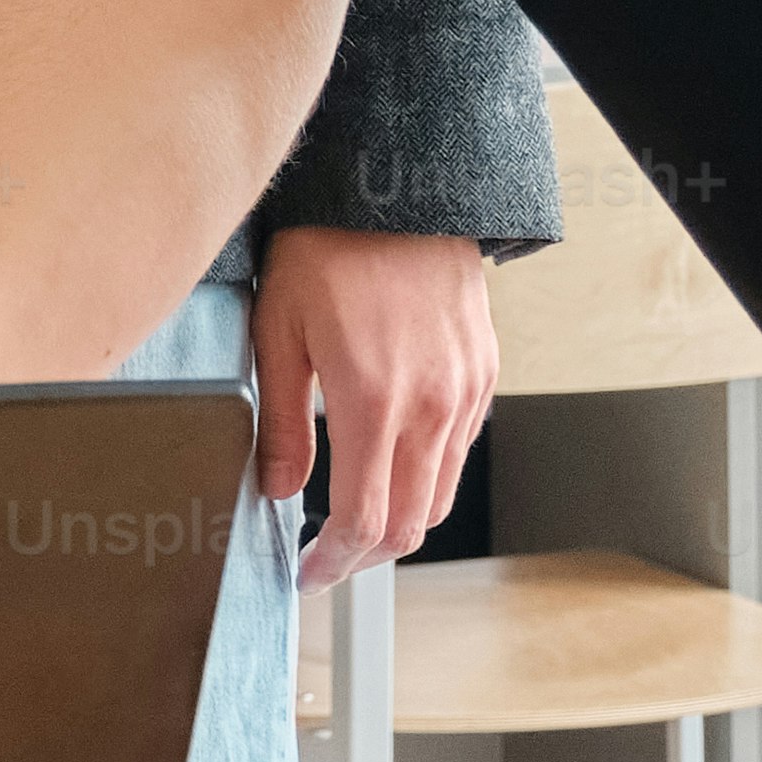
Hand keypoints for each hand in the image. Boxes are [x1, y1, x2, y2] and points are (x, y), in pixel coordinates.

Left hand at [254, 225, 494, 590]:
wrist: (398, 187)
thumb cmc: (328, 248)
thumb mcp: (279, 332)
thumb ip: (281, 423)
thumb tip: (277, 491)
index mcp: (375, 399)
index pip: (364, 520)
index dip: (333, 562)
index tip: (307, 574)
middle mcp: (432, 404)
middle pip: (410, 524)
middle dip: (366, 555)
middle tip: (325, 556)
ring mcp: (466, 391)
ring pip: (439, 494)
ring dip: (397, 518)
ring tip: (351, 513)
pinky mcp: (483, 373)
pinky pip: (458, 450)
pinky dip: (424, 474)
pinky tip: (386, 459)